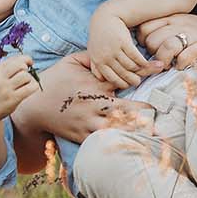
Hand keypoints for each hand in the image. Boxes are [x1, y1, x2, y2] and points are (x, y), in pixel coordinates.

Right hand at [0, 53, 40, 126]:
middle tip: (26, 77)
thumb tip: (26, 60)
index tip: (29, 63)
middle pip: (21, 66)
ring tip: (26, 85)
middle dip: (27, 70)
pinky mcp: (13, 99)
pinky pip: (30, 88)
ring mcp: (6, 89)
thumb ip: (7, 68)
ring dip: (30, 80)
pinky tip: (31, 90)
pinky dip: (34, 87)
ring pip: (27, 77)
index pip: (15, 59)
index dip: (26, 59)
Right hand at [8, 52, 149, 145]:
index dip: (144, 73)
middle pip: (127, 108)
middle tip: (163, 114)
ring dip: (135, 130)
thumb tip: (106, 50)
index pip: (124, 78)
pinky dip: (118, 143)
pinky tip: (132, 147)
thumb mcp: (70, 62)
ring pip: (118, 128)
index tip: (160, 69)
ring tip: (154, 134)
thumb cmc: (53, 81)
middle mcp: (96, 104)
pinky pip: (104, 141)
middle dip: (145, 111)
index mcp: (95, 85)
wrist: (33, 106)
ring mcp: (90, 122)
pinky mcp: (84, 135)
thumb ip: (89, 56)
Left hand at [87, 6, 160, 89]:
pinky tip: (147, 63)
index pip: (112, 79)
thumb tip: (101, 80)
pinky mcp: (123, 42)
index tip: (129, 84)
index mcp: (98, 62)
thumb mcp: (94, 51)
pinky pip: (136, 57)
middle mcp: (105, 57)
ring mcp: (114, 50)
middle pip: (123, 74)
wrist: (105, 17)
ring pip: (131, 66)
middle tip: (139, 81)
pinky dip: (143, 62)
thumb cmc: (100, 36)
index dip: (122, 84)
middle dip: (133, 80)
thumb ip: (96, 65)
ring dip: (140, 71)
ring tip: (145, 72)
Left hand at [138, 13, 196, 69]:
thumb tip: (140, 40)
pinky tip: (182, 65)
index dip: (143, 40)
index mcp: (174, 17)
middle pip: (153, 39)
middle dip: (153, 53)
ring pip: (167, 47)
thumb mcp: (182, 24)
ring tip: (169, 64)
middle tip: (160, 58)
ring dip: (164, 60)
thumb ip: (163, 28)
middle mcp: (182, 24)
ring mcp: (194, 36)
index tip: (150, 47)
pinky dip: (180, 65)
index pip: (145, 26)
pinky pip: (184, 58)